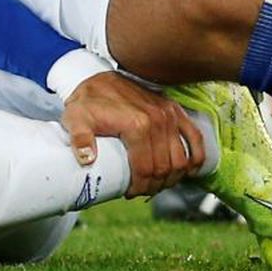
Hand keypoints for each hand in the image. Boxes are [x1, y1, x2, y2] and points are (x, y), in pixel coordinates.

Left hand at [61, 72, 205, 197]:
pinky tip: (188, 171)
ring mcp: (169, 114)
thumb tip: (87, 160)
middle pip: (165, 167)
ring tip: (157, 183)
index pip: (146, 168)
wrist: (100, 77)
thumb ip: (79, 139)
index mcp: (137, 125)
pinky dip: (195, 158)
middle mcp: (158, 120)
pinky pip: (195, 138)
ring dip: (173, 177)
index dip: (140, 186)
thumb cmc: (87, 100)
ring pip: (182, 159)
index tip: (130, 192)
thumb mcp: (76, 118)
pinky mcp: (175, 110)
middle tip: (142, 190)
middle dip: (155, 185)